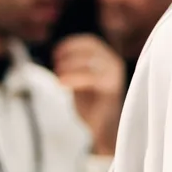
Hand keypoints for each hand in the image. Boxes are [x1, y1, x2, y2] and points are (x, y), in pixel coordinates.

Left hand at [53, 34, 125, 155]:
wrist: (104, 130)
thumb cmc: (91, 106)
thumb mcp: (80, 80)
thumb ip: (75, 66)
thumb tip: (58, 53)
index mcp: (108, 59)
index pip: (90, 42)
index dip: (71, 44)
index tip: (56, 53)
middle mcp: (114, 64)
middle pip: (89, 49)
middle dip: (69, 56)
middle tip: (56, 67)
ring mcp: (114, 76)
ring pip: (89, 61)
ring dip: (69, 66)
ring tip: (59, 77)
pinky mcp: (112, 89)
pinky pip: (90, 77)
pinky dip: (73, 77)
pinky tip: (61, 83)